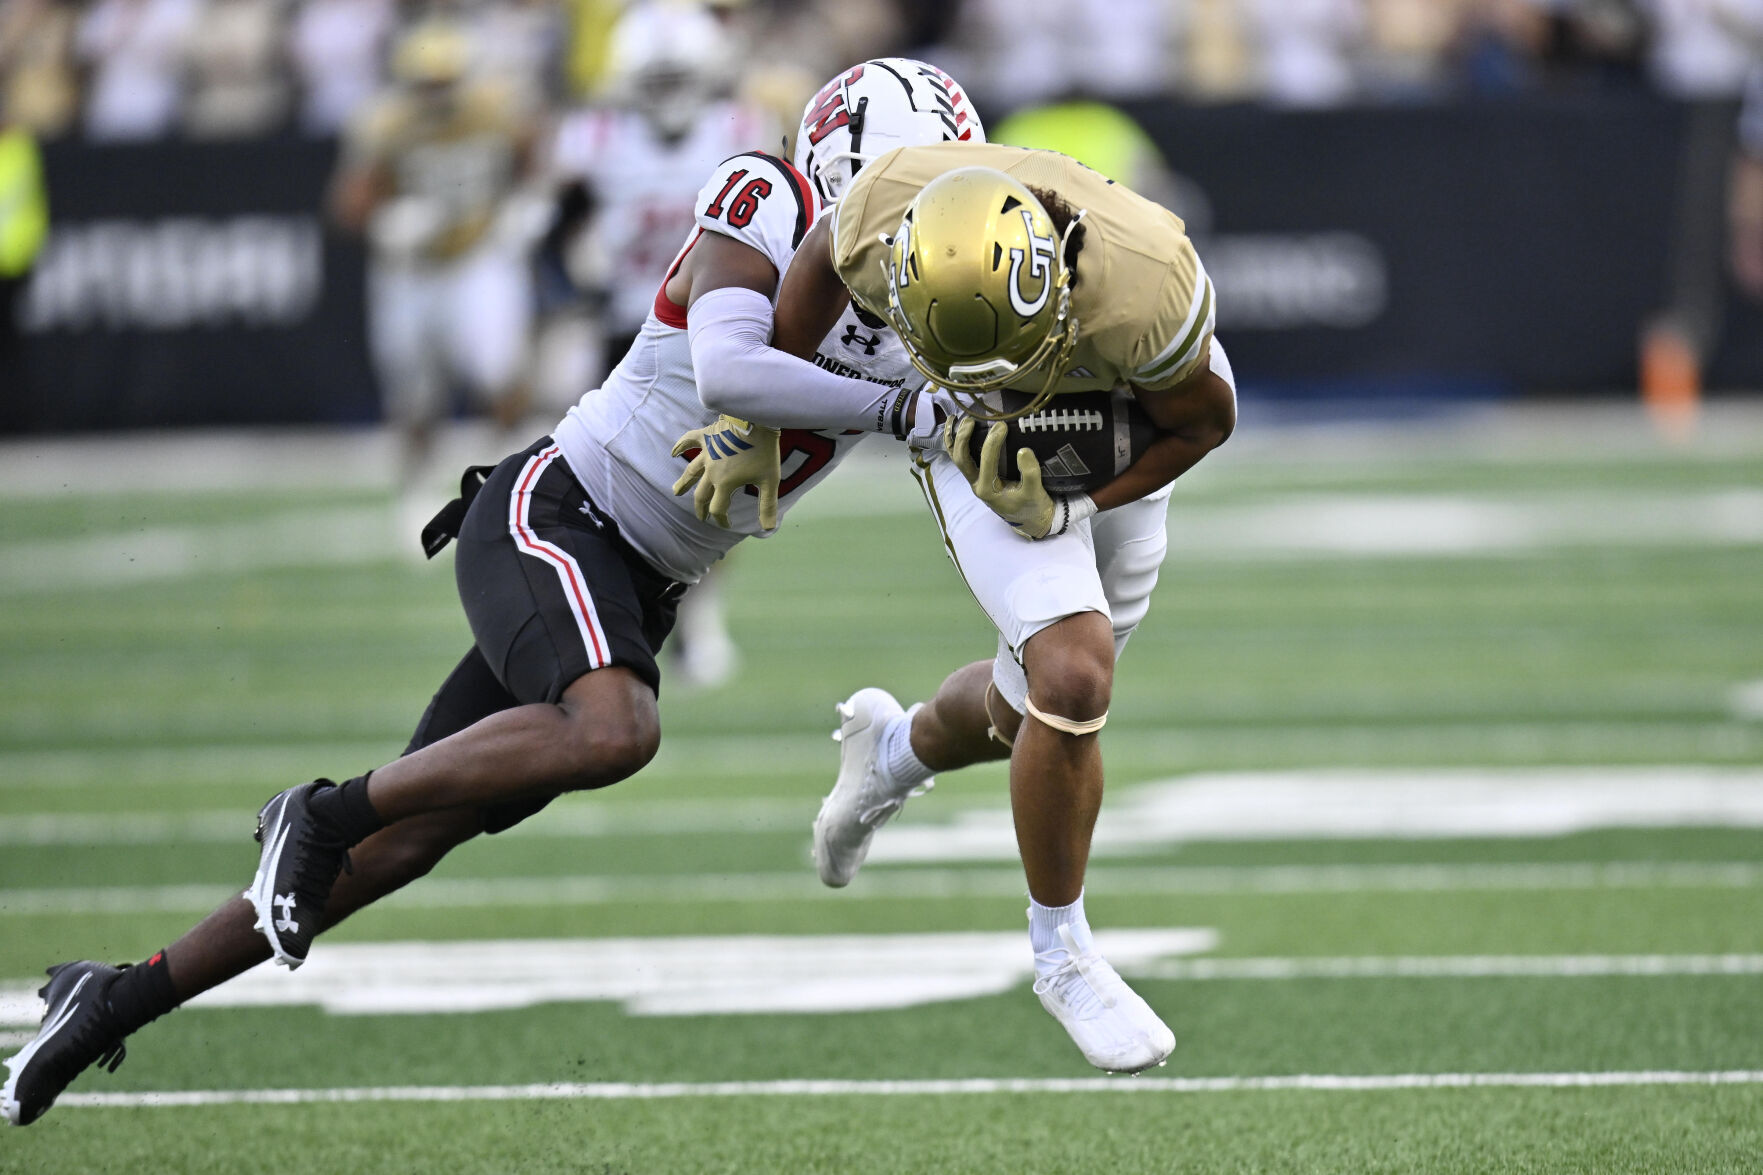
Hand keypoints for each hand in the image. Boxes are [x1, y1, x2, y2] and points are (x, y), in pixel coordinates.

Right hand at [670, 415, 781, 529]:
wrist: (756, 421)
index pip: (718, 509)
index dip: (722, 520)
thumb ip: (767, 506)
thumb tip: (769, 529)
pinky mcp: (707, 436)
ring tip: (676, 492)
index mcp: (725, 484)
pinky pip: (689, 441)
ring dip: (684, 483)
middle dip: (701, 508)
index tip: (727, 525)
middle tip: (701, 516)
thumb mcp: (770, 481)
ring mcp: (707, 453)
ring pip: (691, 472)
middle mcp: (711, 471)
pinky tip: (673, 452)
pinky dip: (680, 446)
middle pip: (702, 495)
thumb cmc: (764, 451)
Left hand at [947, 417, 1057, 539]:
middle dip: (964, 439)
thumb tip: (1023, 451)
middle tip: (972, 421)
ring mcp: (974, 479)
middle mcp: (977, 484)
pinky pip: (961, 458)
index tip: (1002, 425)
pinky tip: (953, 427)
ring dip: (954, 439)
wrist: (1029, 518)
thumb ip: (1030, 473)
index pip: (987, 462)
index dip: (993, 442)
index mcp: (989, 489)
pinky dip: (954, 443)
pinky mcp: (977, 475)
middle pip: (962, 460)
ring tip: (955, 419)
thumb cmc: (1031, 505)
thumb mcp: (1035, 492)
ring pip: (957, 458)